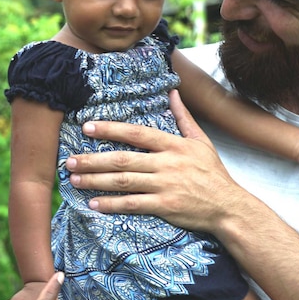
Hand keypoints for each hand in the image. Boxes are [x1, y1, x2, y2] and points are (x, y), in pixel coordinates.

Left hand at [66, 89, 244, 233]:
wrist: (229, 207)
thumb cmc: (213, 174)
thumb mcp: (201, 141)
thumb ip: (183, 117)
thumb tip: (174, 92)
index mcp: (173, 145)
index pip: (136, 133)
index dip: (111, 129)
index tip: (87, 127)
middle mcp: (167, 163)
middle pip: (123, 159)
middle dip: (92, 159)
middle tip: (69, 161)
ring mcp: (165, 186)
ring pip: (123, 181)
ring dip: (96, 180)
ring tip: (74, 180)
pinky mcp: (165, 207)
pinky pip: (133, 204)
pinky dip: (111, 205)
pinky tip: (93, 205)